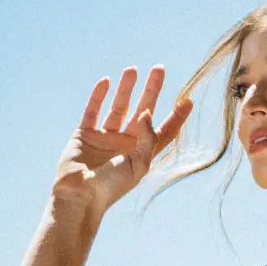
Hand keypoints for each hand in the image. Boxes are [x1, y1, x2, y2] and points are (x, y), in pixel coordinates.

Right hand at [52, 64, 193, 216]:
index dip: (176, 116)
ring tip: (133, 69)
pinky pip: (93, 111)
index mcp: (143, 154)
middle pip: (142, 111)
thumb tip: (147, 111)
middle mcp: (126, 143)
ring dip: (126, 88)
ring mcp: (105, 138)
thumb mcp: (138, 165)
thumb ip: (147, 138)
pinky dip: (98, 96)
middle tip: (160, 69)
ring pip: (118, 106)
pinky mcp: (84, 134)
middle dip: (152, 90)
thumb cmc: (112, 187)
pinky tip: (106, 81)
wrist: (79, 196)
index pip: (164, 131)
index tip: (187, 99)